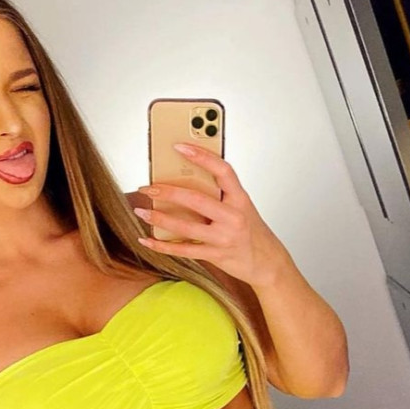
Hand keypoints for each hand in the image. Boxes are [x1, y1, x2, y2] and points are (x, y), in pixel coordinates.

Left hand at [133, 143, 287, 287]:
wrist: (267, 262)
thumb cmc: (251, 231)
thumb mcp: (241, 207)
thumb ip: (220, 194)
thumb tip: (186, 179)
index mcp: (240, 198)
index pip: (222, 170)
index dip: (201, 156)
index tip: (179, 146)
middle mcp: (233, 217)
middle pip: (196, 200)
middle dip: (167, 192)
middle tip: (148, 187)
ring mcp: (224, 238)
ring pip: (186, 227)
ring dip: (159, 219)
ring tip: (141, 212)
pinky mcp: (216, 255)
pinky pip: (184, 250)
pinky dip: (163, 246)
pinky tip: (147, 241)